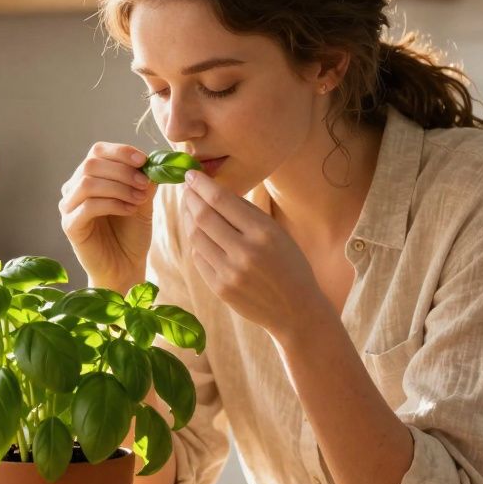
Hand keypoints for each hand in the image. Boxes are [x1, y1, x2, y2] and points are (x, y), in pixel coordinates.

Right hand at [60, 142, 157, 288]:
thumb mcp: (143, 201)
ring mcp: (69, 207)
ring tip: (138, 199)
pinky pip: (88, 206)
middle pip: (91, 164)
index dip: (121, 152)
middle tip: (144, 184)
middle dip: (122, 171)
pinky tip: (129, 210)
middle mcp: (74, 188)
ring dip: (119, 187)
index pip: (98, 151)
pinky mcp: (70, 226)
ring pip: (88, 182)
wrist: (125, 266)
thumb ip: (145, 180)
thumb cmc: (131, 233)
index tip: (144, 161)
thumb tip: (152, 161)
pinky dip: (112, 204)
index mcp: (89, 177)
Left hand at [182, 170, 324, 337]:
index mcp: (263, 232)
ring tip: (190, 209)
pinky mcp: (220, 289)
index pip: (221, 200)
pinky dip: (196, 242)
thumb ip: (247, 213)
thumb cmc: (289, 264)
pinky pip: (199, 258)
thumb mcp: (277, 232)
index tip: (190, 174)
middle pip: (202, 216)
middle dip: (190, 198)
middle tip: (186, 189)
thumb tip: (213, 190)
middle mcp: (245, 252)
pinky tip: (199, 234)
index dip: (201, 184)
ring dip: (188, 219)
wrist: (296, 309)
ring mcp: (230, 272)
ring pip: (196, 237)